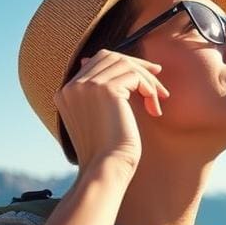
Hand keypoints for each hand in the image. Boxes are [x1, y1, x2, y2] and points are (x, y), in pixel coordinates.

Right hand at [54, 49, 169, 174]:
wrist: (107, 168)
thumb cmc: (109, 152)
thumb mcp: (103, 120)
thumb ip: (105, 96)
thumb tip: (129, 76)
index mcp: (66, 93)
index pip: (96, 62)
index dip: (124, 63)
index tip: (147, 73)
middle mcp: (72, 86)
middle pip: (110, 57)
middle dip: (137, 65)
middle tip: (158, 75)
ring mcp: (85, 86)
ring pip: (125, 64)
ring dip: (147, 79)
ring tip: (159, 98)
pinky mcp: (104, 89)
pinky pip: (134, 75)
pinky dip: (148, 88)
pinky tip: (154, 108)